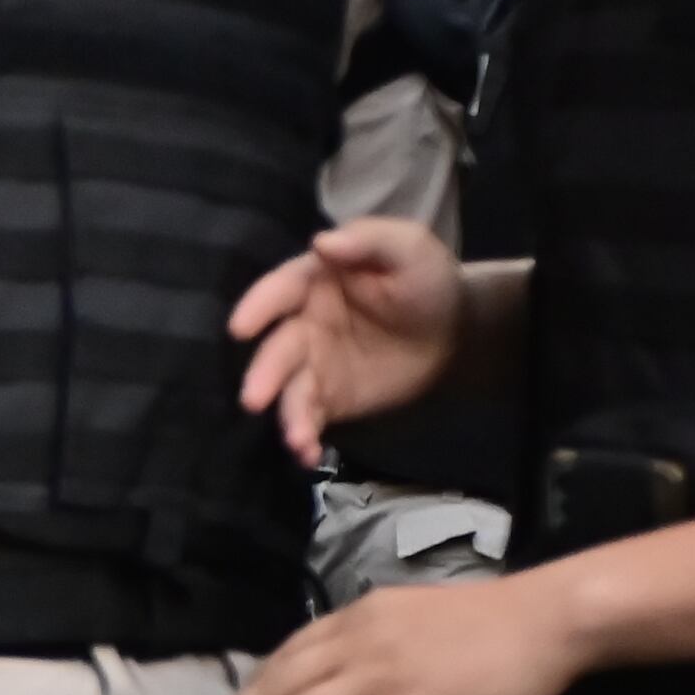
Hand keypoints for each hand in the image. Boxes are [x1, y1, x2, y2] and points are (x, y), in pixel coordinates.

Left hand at [202, 564, 594, 694]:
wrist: (545, 619)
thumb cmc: (494, 621)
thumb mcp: (417, 618)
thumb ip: (379, 642)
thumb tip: (354, 676)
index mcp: (360, 615)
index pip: (291, 650)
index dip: (256, 683)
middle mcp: (359, 641)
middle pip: (280, 684)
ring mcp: (381, 676)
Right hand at [231, 217, 467, 465]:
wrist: (453, 332)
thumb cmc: (425, 280)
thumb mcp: (409, 247)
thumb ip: (368, 240)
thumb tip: (321, 242)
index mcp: (314, 281)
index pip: (280, 291)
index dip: (259, 307)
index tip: (240, 328)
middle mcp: (303, 323)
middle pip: (276, 348)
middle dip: (264, 374)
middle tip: (253, 398)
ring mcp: (312, 365)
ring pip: (288, 390)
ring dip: (287, 415)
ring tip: (296, 439)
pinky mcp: (327, 399)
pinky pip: (309, 418)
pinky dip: (304, 437)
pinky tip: (308, 454)